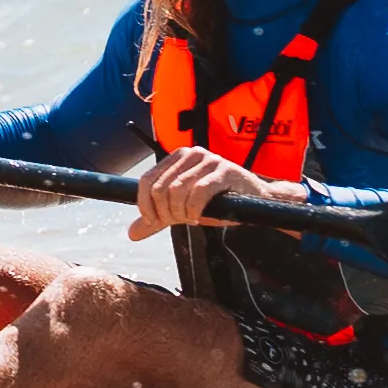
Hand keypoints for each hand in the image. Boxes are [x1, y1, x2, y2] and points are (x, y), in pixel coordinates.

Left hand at [128, 146, 307, 240]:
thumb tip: (132, 234)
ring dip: (181, 212)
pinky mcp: (225, 170)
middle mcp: (191, 153)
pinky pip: (199, 192)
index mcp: (177, 157)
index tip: (153, 221)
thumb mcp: (182, 210)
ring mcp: (209, 160)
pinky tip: (199, 216)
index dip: (145, 205)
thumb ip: (158, 219)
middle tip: (178, 221)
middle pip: (160, 187)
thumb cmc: (218, 202)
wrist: (256, 201)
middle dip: (165, 211)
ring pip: (177, 190)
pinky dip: (194, 209)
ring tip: (190, 218)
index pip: (147, 180)